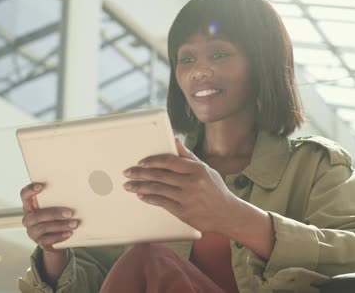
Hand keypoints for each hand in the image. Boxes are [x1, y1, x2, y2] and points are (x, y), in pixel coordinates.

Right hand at [20, 183, 78, 251]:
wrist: (54, 238)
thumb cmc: (55, 217)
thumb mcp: (53, 207)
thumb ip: (57, 200)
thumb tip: (74, 193)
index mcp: (29, 206)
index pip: (24, 195)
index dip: (30, 190)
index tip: (41, 186)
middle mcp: (28, 219)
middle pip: (37, 215)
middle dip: (55, 214)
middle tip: (70, 213)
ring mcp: (32, 231)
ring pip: (43, 228)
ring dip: (60, 226)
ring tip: (73, 224)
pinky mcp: (39, 242)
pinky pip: (48, 240)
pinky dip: (59, 236)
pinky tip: (69, 233)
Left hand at [122, 138, 237, 233]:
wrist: (227, 214)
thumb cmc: (216, 190)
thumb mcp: (206, 169)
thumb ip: (188, 156)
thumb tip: (175, 140)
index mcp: (197, 169)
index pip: (169, 161)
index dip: (152, 161)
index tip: (140, 162)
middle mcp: (192, 183)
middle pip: (160, 175)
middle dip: (140, 173)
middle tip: (127, 173)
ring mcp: (187, 198)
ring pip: (158, 189)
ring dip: (140, 187)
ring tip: (128, 185)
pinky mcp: (184, 212)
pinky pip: (162, 203)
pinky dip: (149, 198)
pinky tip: (141, 196)